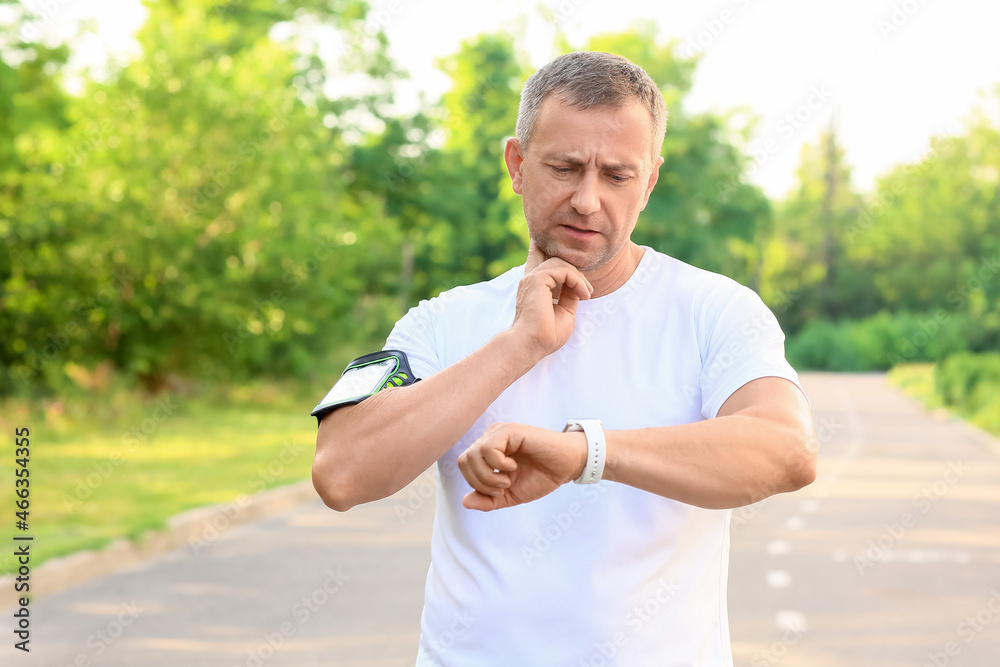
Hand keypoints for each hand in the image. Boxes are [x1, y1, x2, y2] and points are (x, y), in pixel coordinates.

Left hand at [458, 422, 586, 510]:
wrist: (567, 466)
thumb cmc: (541, 477)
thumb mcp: (510, 496)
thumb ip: (488, 500)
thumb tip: (464, 502)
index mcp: (487, 451)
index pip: (464, 466)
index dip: (476, 484)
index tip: (498, 491)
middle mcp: (490, 439)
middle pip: (464, 461)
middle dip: (480, 482)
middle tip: (503, 487)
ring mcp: (499, 433)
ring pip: (473, 455)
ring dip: (489, 476)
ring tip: (508, 479)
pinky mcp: (510, 430)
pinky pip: (488, 449)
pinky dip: (498, 465)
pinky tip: (513, 467)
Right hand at [511, 240, 592, 358]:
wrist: (531, 344)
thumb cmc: (546, 335)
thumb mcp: (564, 311)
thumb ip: (569, 295)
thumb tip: (579, 285)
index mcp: (534, 286)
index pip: (538, 257)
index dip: (544, 247)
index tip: (550, 241)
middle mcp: (531, 279)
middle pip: (554, 257)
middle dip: (575, 270)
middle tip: (586, 291)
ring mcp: (532, 278)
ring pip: (561, 262)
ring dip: (579, 277)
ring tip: (586, 294)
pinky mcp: (537, 279)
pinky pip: (564, 270)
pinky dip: (577, 280)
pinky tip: (583, 294)